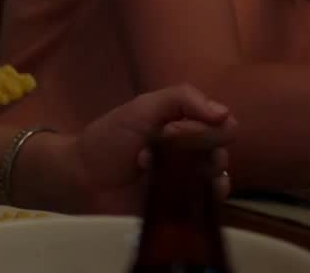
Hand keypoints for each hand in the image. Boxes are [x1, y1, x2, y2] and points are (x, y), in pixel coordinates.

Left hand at [72, 83, 237, 213]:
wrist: (82, 180)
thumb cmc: (109, 140)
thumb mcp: (142, 108)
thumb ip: (181, 99)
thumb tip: (227, 115)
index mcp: (181, 127)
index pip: (217, 124)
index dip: (207, 128)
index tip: (181, 131)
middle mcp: (188, 154)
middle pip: (220, 152)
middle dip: (204, 151)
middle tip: (172, 153)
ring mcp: (185, 183)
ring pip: (219, 179)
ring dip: (203, 175)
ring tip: (173, 175)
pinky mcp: (181, 210)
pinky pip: (209, 206)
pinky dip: (206, 198)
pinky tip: (184, 193)